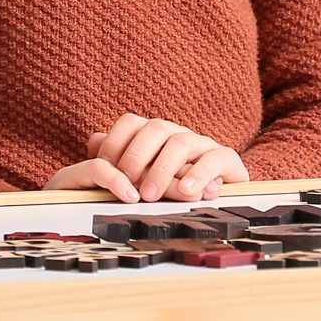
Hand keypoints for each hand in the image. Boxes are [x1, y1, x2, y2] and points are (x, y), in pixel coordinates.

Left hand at [91, 114, 249, 202]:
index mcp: (155, 134)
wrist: (220, 198)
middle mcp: (178, 133)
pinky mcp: (226, 159)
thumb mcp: (140, 176)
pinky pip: (215, 158)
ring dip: (162, 169)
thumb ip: (117, 159)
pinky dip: (199, 173)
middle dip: (137, 157)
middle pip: (155, 128)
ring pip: (182, 141)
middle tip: (128, 185)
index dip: (115, 144)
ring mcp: (202, 144)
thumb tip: (94, 141)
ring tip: (150, 195)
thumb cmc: (172, 187)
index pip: (131, 123)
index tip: (108, 172)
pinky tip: (186, 190)